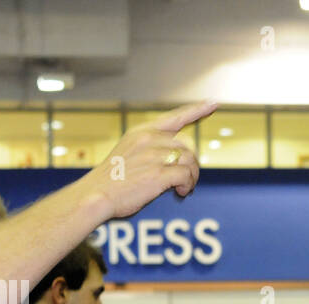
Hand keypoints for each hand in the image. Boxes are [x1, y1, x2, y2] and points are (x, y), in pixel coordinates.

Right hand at [81, 102, 218, 219]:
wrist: (95, 195)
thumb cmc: (112, 180)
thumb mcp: (129, 153)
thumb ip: (152, 150)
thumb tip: (180, 160)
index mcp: (142, 132)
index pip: (175, 117)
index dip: (197, 110)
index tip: (213, 103)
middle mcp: (149, 139)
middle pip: (188, 145)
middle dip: (193, 164)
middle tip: (187, 181)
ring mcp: (153, 155)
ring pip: (190, 160)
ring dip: (192, 177)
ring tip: (183, 188)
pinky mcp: (157, 173)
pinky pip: (186, 175)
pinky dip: (187, 185)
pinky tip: (180, 192)